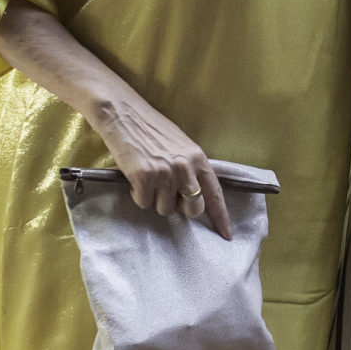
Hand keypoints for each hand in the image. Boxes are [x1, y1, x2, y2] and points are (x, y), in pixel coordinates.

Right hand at [92, 96, 231, 239]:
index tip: (227, 234)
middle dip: (181, 208)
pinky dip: (138, 195)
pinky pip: (144, 203)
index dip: (221, 217)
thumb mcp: (181, 146)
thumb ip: (191, 169)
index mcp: (198, 159)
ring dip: (156, 199)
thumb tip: (194, 195)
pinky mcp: (144, 179)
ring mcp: (165, 174)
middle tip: (168, 195)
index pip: (215, 194)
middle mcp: (185, 168)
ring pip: (166, 209)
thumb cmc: (152, 130)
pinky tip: (136, 178)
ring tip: (148, 179)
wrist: (124, 114)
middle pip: (193, 209)